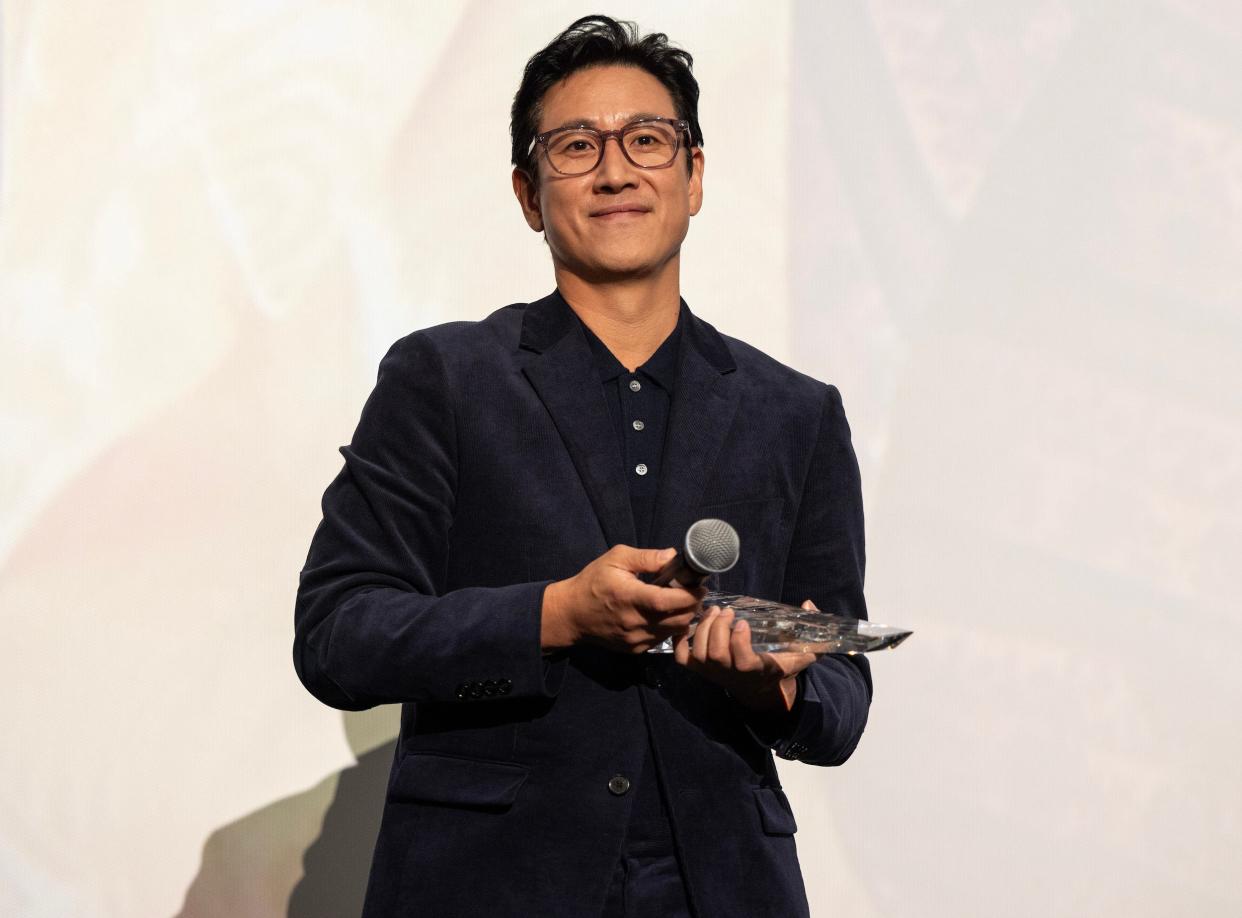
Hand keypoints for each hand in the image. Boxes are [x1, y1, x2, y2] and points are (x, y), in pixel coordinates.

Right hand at [541, 546, 705, 652]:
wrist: (572, 615)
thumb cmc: (593, 582)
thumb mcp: (615, 559)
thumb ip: (646, 557)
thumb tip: (673, 556)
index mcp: (629, 597)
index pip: (668, 601)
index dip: (689, 595)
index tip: (700, 586)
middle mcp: (634, 622)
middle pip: (677, 619)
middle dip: (692, 606)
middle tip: (695, 592)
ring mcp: (635, 639)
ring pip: (673, 631)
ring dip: (684, 617)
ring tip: (682, 602)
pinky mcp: (635, 649)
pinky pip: (662, 639)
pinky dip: (671, 627)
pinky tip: (666, 614)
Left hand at [672, 600, 820, 714]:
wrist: (759, 689)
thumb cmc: (779, 666)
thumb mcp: (801, 654)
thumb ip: (811, 632)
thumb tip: (809, 603)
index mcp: (755, 671)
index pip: (742, 662)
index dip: (739, 641)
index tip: (742, 621)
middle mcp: (730, 675)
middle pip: (714, 654)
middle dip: (718, 627)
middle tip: (725, 610)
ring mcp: (712, 673)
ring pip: (699, 652)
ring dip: (703, 627)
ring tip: (713, 611)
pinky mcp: (699, 670)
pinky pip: (682, 658)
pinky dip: (680, 640)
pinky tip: (689, 623)